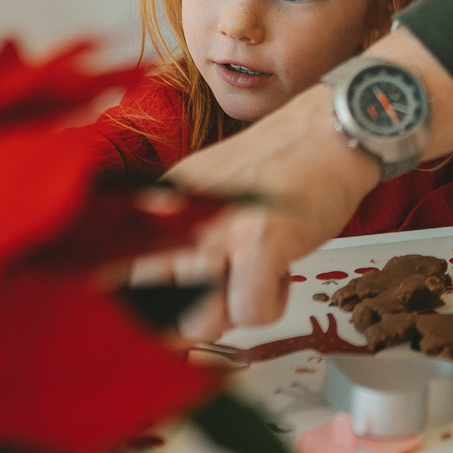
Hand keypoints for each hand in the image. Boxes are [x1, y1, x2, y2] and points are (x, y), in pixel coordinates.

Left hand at [161, 26, 452, 336]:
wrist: (333, 129)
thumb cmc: (280, 167)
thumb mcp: (209, 194)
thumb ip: (179, 242)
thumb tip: (161, 311)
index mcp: (160, 203)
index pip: (120, 275)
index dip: (139, 311)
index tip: (159, 322)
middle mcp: (182, 216)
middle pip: (160, 310)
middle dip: (196, 318)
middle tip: (227, 291)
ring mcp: (220, 229)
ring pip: (204, 321)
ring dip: (236, 311)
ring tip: (257, 272)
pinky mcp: (261, 241)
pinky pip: (252, 312)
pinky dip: (273, 302)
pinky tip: (282, 268)